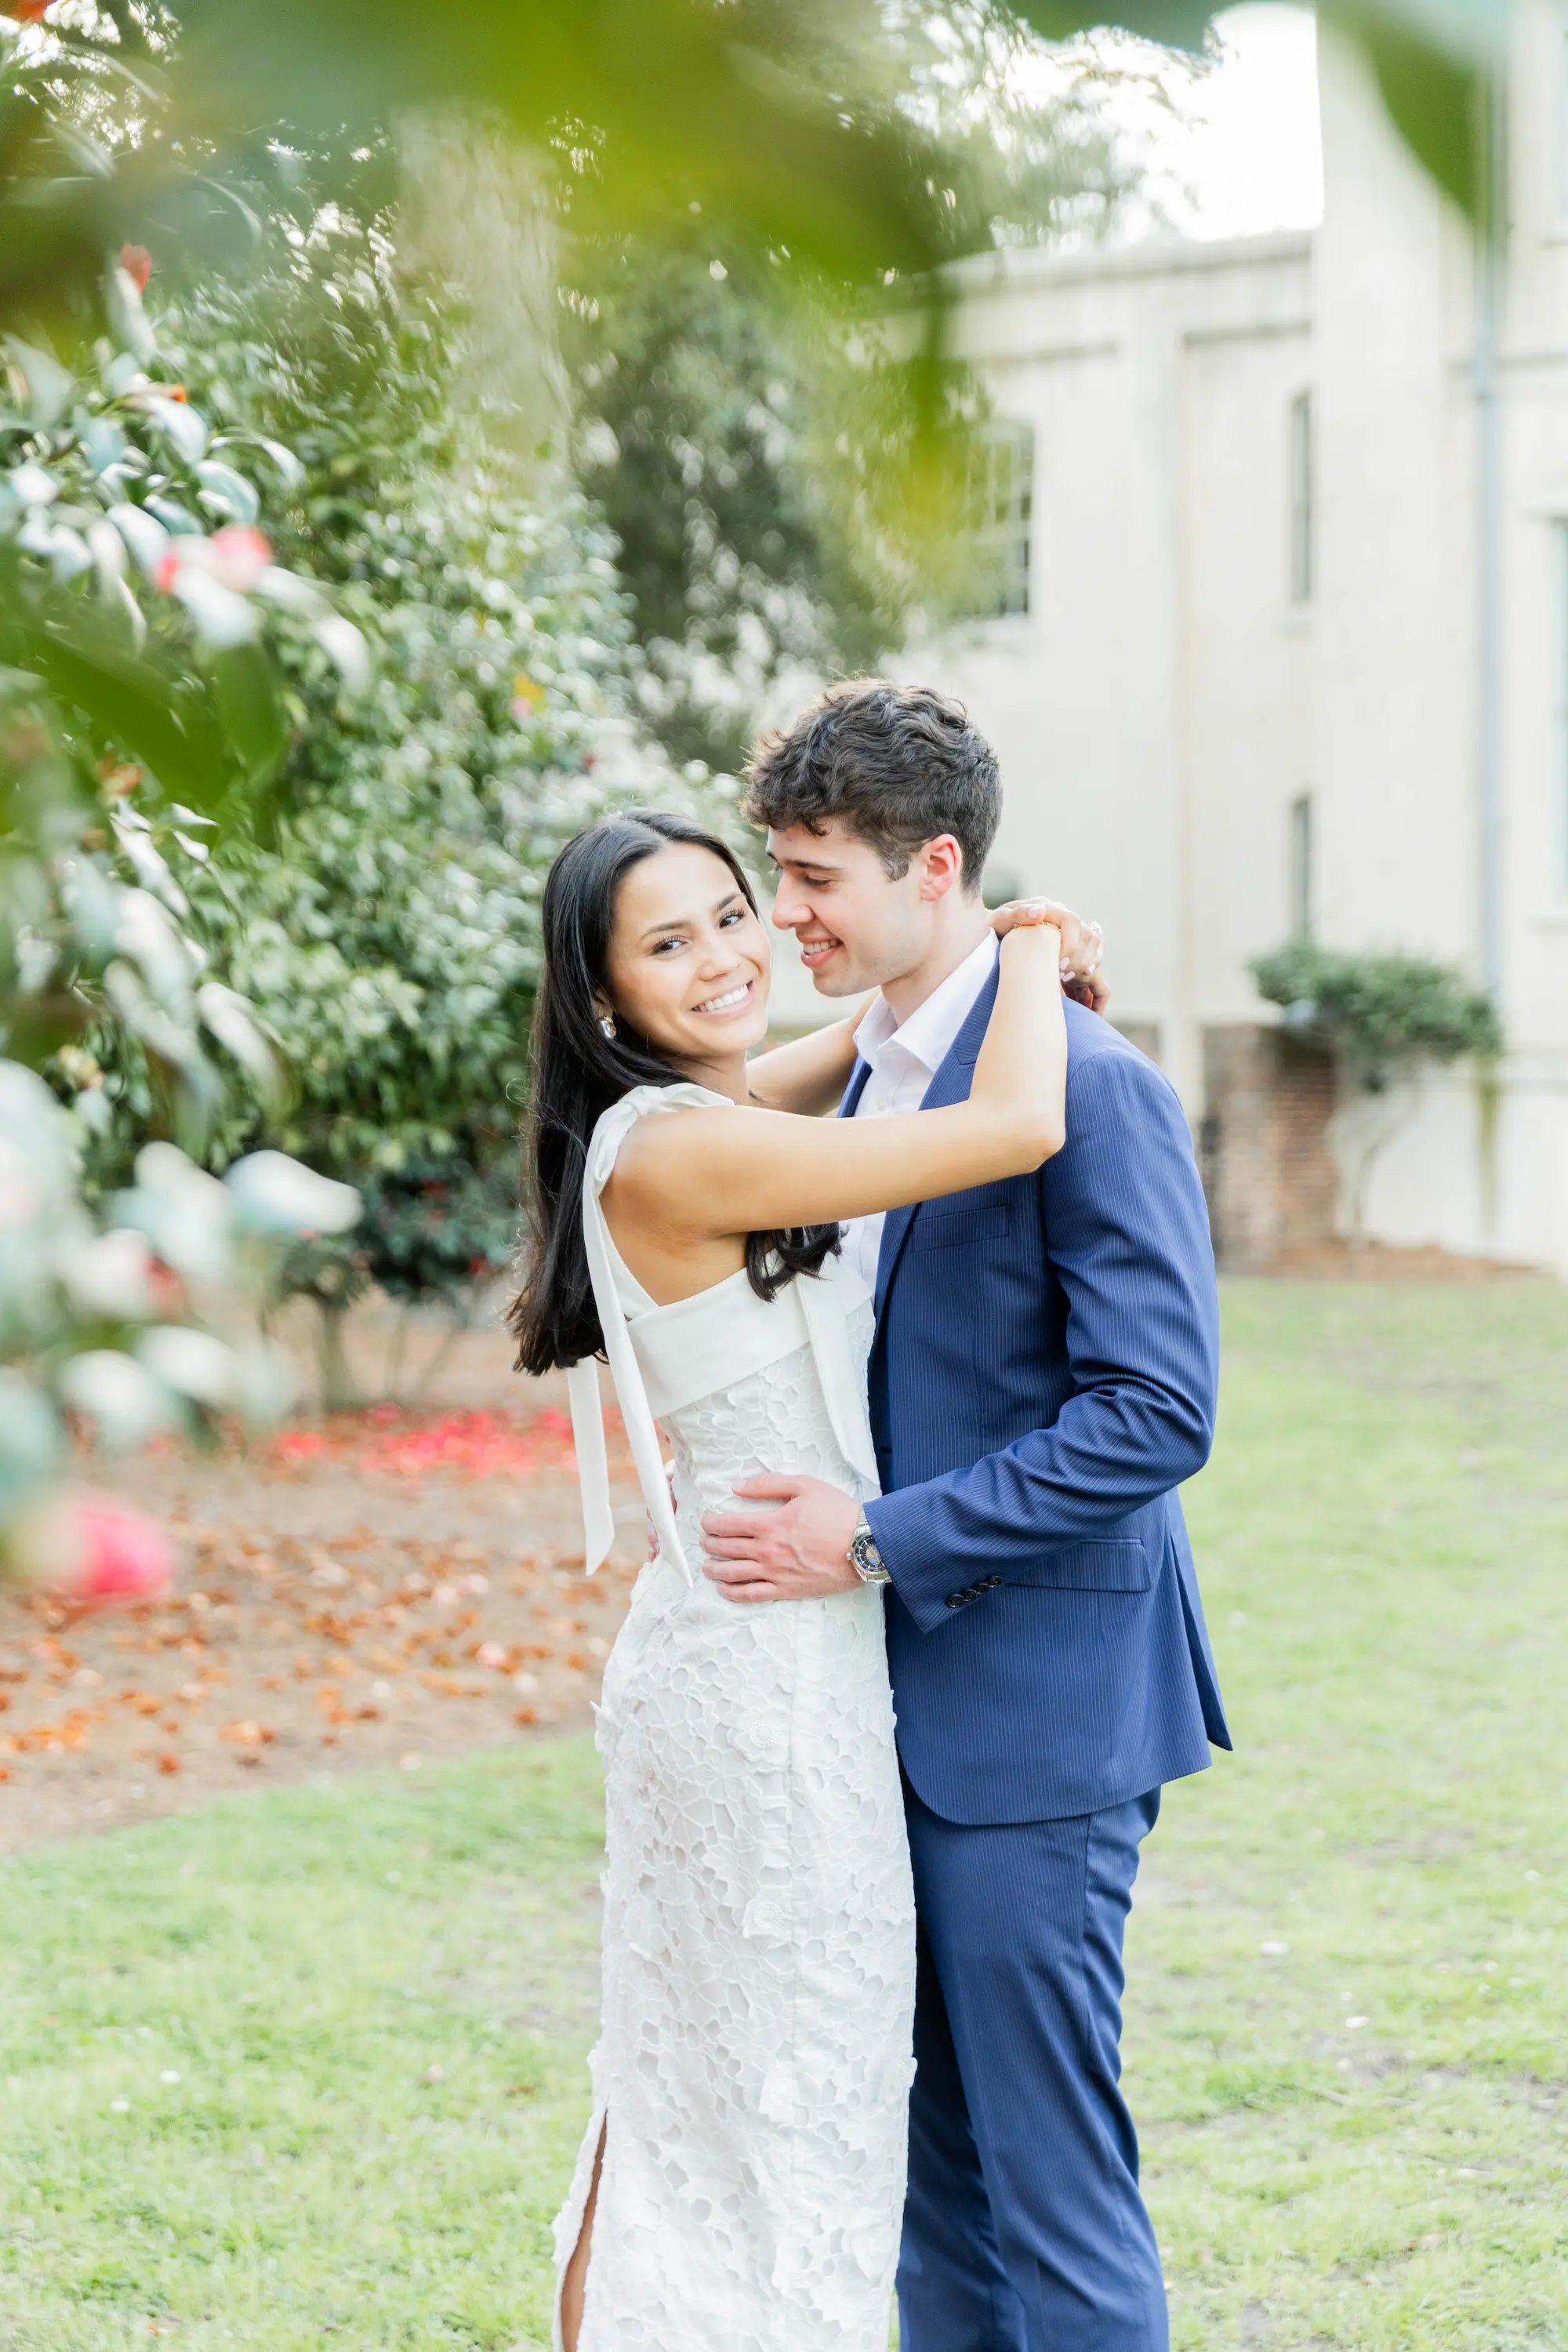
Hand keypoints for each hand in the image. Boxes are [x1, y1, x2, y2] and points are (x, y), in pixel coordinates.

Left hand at [700, 1474, 863, 1603]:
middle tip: (704, 1541)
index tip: (705, 1522)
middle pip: (726, 1549)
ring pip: (733, 1574)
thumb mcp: (805, 1486)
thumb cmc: (838, 1513)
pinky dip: (732, 1593)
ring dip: (714, 1569)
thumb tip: (737, 1486)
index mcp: (769, 1524)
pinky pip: (751, 1595)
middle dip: (709, 1544)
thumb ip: (768, 1484)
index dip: (710, 1523)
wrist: (865, 1545)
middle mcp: (767, 1550)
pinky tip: (723, 1589)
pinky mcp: (786, 1590)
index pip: (727, 1524)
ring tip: (707, 1566)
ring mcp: (775, 1573)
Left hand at [992, 897, 1107, 1014]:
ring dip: (1088, 971)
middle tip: (1061, 978)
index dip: (1070, 943)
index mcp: (1050, 910)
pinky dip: (1092, 984)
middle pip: (1089, 938)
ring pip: (1095, 952)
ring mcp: (1073, 938)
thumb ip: (1018, 914)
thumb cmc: (996, 929)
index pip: (1072, 921)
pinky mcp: (1074, 955)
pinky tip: (1084, 1003)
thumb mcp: (1000, 920)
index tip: (1057, 965)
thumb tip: (1039, 911)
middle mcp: (1065, 922)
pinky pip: (1094, 967)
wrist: (998, 937)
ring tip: (1068, 986)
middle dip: (1079, 961)